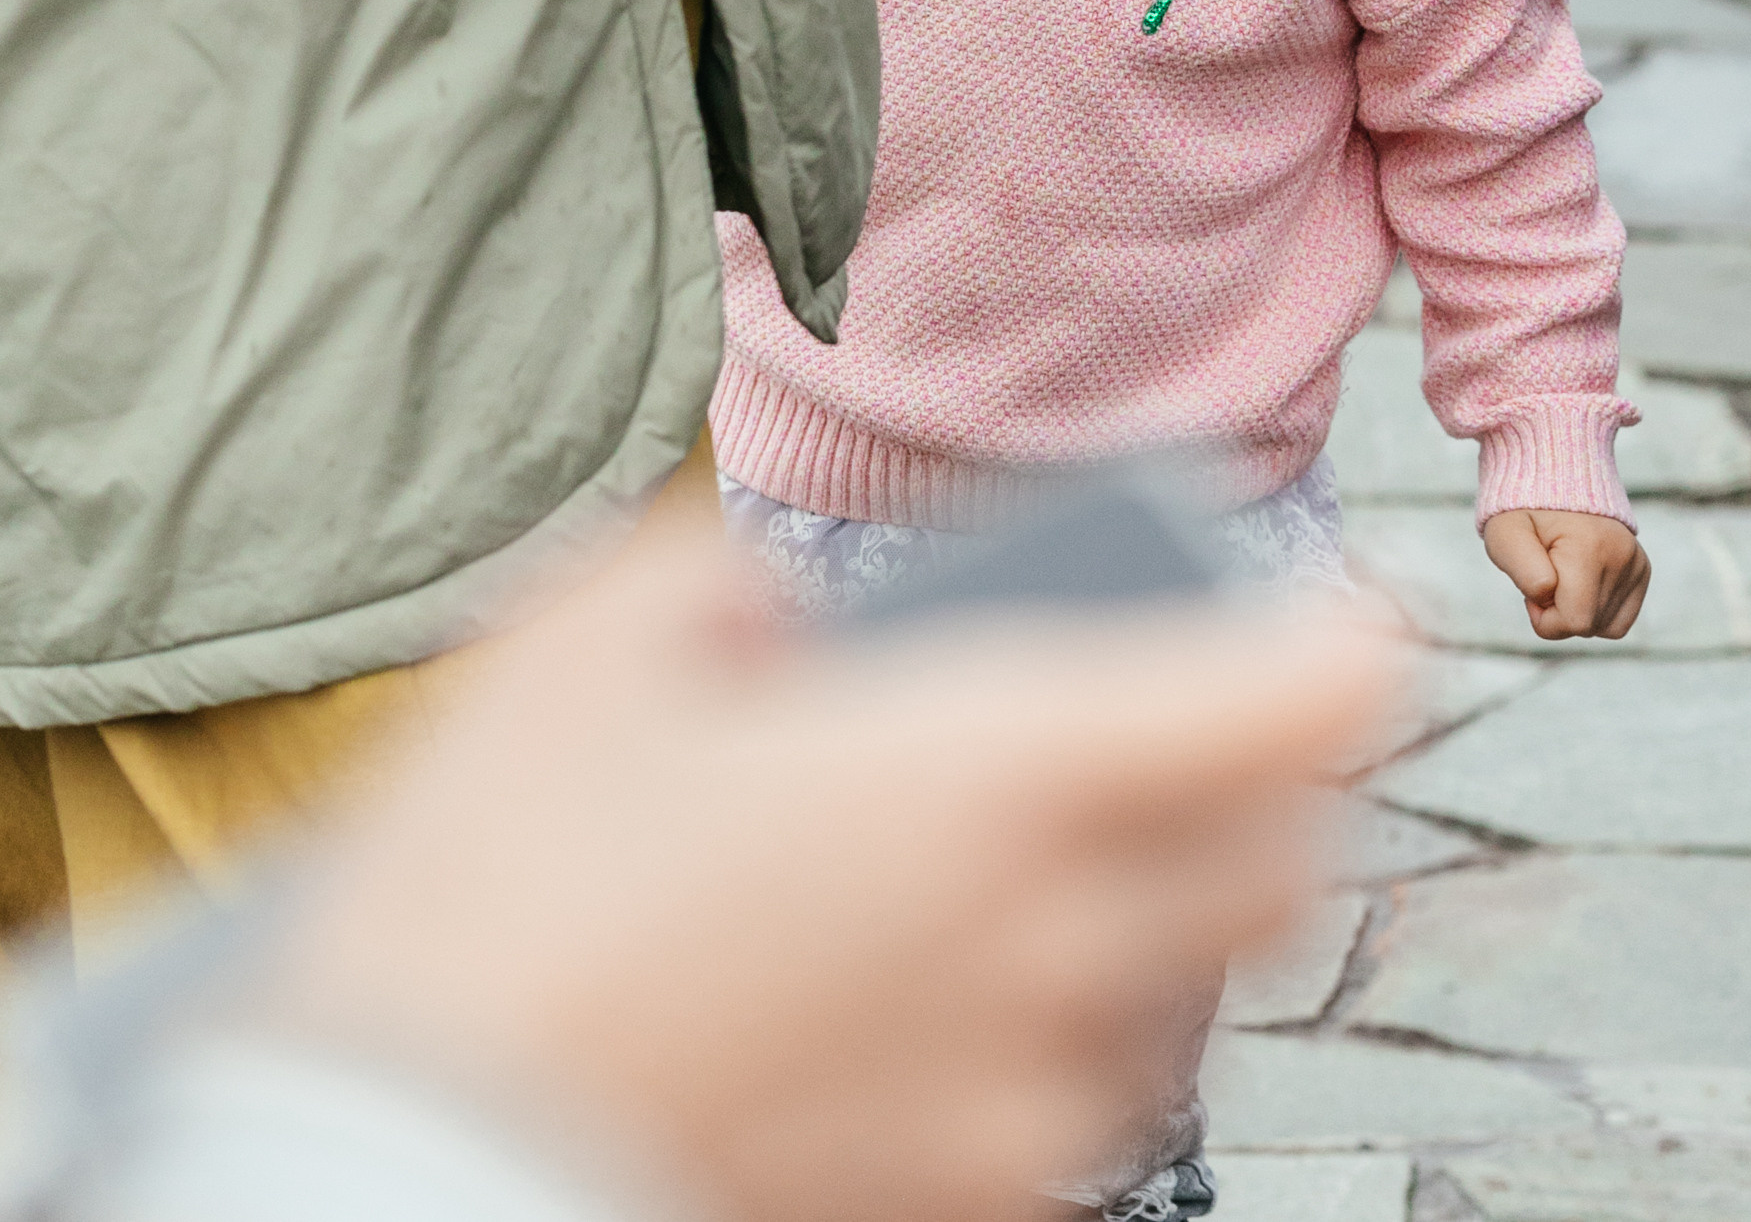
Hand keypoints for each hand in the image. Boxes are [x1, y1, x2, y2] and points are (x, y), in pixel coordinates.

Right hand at [251, 523, 1399, 1221]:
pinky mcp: (950, 1218)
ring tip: (1033, 859)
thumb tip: (781, 629)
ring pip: (1191, 999)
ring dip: (1160, 913)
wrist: (402, 1171)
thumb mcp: (591, 640)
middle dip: (1274, 780)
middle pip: (1289, 862)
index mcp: (1001, 774)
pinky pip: (1078, 1115)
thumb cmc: (501, 896)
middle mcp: (1052, 948)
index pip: (1303, 704)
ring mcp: (1014, 1108)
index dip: (1349, 635)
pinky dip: (1060, 1037)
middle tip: (1189, 719)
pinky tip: (939, 992)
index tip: (1340, 601)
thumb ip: (727, 590)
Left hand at [1482, 507, 1650, 640]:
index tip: (1532, 587)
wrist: (1555, 480)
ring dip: (1577, 612)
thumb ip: (1521, 568)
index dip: (1544, 616)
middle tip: (1545, 577)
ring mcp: (1636, 562)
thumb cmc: (1524, 513)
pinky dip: (1597, 613)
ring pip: (1604, 627)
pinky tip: (1581, 586)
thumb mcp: (1506, 535)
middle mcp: (1623, 555)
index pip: (1575, 622)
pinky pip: (1619, 621)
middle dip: (1558, 614)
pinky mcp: (1642, 570)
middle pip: (1589, 627)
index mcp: (1590, 547)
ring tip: (1563, 576)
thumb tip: (1547, 593)